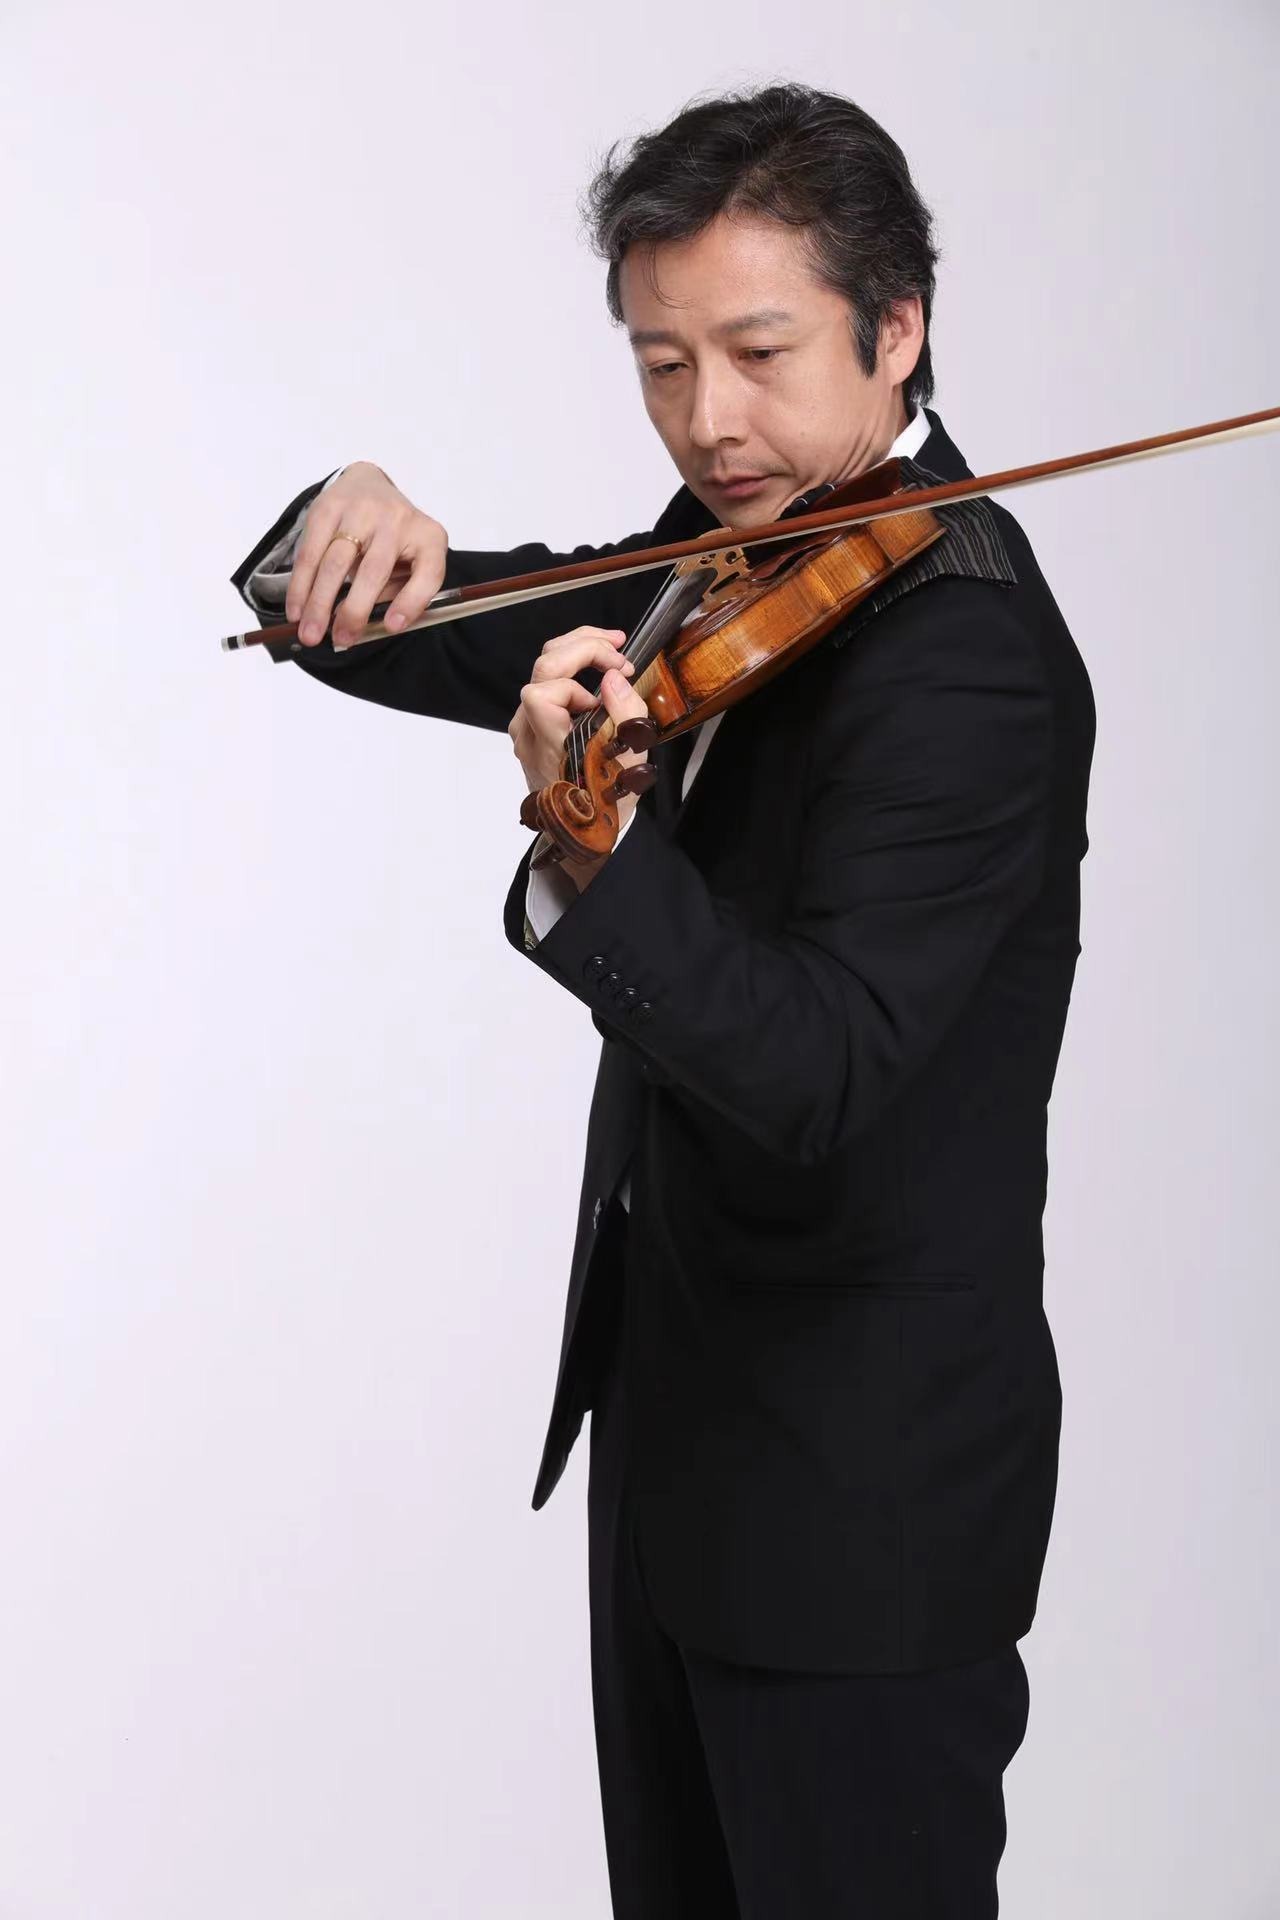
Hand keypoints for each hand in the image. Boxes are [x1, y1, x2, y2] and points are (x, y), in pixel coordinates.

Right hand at [286, 461, 448, 649]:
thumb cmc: (393, 538)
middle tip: (340, 640)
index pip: (428, 573)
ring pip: (334, 563)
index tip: (392, 627)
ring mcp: (361, 511)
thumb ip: (398, 594)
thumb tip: (366, 628)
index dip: (411, 602)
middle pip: (373, 571)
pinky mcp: (327, 508)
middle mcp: (398, 520)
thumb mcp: (411, 562)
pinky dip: (301, 586)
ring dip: (319, 603)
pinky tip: (296, 609)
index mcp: (428, 538)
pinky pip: (310, 553)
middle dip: (353, 611)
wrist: (367, 485)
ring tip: (310, 634)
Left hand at [508, 624, 647, 858]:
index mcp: (549, 746)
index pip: (540, 694)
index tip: (606, 690)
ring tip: (612, 651)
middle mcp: (529, 734)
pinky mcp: (530, 724)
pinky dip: (572, 671)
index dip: (574, 682)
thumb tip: (614, 677)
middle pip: (542, 668)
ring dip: (578, 653)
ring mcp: (525, 728)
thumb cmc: (606, 800)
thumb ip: (624, 717)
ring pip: (542, 671)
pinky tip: (597, 674)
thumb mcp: (629, 764)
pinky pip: (545, 685)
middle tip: (619, 651)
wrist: (583, 828)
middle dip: (583, 649)